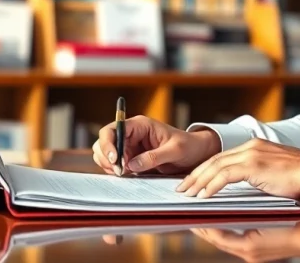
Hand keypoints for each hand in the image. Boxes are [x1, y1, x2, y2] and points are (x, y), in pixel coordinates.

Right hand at [92, 115, 220, 175]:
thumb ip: (154, 157)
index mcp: (140, 125)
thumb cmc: (188, 146)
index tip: (114, 159)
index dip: (108, 143)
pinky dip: (114, 170)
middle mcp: (131, 134)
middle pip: (104, 141)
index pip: (113, 129)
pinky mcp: (131, 158)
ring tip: (124, 173)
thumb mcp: (175, 150)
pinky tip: (126, 174)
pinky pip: (114, 164)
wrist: (195, 153)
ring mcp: (129, 146)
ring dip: (109, 165)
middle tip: (120, 171)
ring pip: (106, 153)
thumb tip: (131, 164)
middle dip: (107, 157)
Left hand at [175, 138, 299, 199]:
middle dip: (195, 174)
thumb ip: (258, 176)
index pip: (222, 157)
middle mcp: (250, 146)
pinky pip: (224, 175)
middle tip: (182, 187)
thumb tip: (246, 187)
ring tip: (188, 194)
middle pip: (214, 159)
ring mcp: (252, 153)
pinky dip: (211, 185)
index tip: (194, 181)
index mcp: (254, 147)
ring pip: (215, 166)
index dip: (205, 169)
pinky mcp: (254, 164)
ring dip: (199, 181)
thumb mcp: (274, 174)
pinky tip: (203, 196)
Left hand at [189, 217, 299, 262]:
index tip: (191, 214)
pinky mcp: (258, 252)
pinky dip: (226, 232)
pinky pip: (235, 242)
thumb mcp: (267, 216)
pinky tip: (223, 222)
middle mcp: (249, 254)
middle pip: (218, 242)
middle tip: (191, 216)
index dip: (202, 225)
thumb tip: (221, 212)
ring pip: (225, 242)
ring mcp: (253, 255)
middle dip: (204, 229)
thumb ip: (243, 216)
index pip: (216, 237)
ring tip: (202, 218)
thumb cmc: (294, 225)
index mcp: (248, 247)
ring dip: (214, 230)